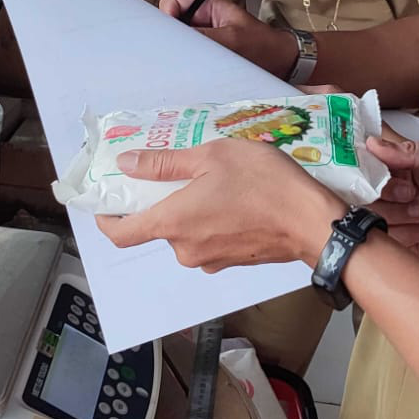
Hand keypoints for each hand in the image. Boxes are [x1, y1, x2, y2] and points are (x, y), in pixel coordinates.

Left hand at [97, 141, 343, 270]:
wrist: (312, 222)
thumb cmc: (263, 183)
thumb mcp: (212, 157)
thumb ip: (164, 163)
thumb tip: (126, 164)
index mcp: (173, 223)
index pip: (120, 234)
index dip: (105, 219)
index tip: (105, 201)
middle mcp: (185, 249)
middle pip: (157, 228)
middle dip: (160, 202)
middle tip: (176, 172)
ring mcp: (209, 260)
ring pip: (185, 233)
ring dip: (190, 210)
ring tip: (214, 180)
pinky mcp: (232, 262)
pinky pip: (208, 239)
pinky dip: (211, 221)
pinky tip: (234, 198)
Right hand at [159, 0, 296, 78]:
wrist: (284, 64)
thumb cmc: (263, 46)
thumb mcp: (230, 38)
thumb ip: (201, 35)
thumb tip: (173, 37)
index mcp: (208, 7)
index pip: (173, 4)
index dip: (166, 16)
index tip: (168, 33)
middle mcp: (202, 21)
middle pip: (173, 25)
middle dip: (172, 39)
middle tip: (178, 55)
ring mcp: (204, 39)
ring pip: (179, 43)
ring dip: (181, 53)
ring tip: (189, 66)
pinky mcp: (207, 56)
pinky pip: (189, 57)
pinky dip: (188, 65)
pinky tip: (192, 75)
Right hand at [365, 135, 418, 280]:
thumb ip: (414, 149)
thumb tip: (374, 144)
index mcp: (406, 163)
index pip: (369, 157)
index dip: (361, 159)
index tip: (364, 163)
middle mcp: (398, 189)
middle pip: (364, 188)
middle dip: (386, 190)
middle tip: (412, 191)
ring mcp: (401, 218)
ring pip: (373, 215)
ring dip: (400, 213)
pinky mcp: (408, 245)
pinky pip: (389, 241)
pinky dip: (410, 234)